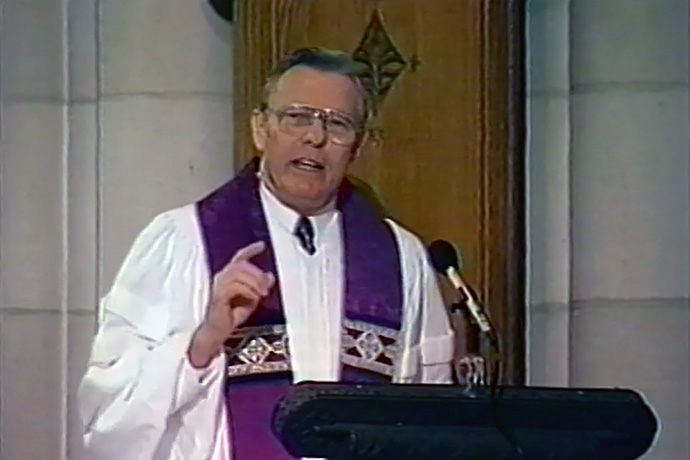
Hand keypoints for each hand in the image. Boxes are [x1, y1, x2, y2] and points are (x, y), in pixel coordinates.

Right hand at [188, 241, 274, 367]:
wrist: (215, 333)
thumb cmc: (231, 316)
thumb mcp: (251, 299)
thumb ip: (259, 287)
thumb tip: (270, 276)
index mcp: (230, 276)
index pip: (239, 258)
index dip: (250, 250)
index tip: (262, 245)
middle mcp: (222, 277)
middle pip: (241, 264)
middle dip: (257, 273)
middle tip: (267, 286)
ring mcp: (219, 286)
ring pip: (238, 272)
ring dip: (254, 281)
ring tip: (262, 293)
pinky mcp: (218, 296)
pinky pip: (235, 286)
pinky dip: (248, 290)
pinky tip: (254, 298)